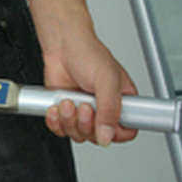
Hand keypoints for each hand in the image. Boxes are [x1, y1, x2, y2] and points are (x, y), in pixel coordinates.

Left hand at [42, 32, 138, 146]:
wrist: (61, 45)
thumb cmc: (87, 54)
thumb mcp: (107, 80)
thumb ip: (110, 110)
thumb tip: (107, 135)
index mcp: (121, 102)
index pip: (125, 132)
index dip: (113, 133)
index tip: (103, 122)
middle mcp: (102, 109)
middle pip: (97, 137)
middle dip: (86, 124)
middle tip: (84, 106)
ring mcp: (82, 111)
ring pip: (77, 134)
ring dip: (69, 121)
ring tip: (69, 101)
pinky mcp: (64, 111)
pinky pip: (60, 129)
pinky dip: (55, 121)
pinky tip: (57, 107)